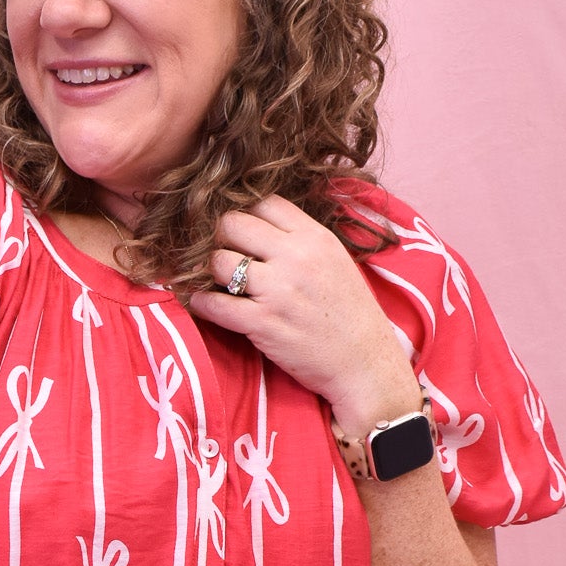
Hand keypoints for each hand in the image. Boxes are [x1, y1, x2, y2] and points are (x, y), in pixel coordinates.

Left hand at [187, 194, 419, 438]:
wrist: (364, 362)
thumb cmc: (349, 313)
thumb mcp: (334, 260)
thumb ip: (300, 239)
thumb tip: (259, 225)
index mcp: (314, 237)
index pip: (263, 202)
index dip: (244, 213)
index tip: (239, 231)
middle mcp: (295, 257)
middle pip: (232, 223)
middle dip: (219, 238)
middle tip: (221, 254)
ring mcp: (278, 290)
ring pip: (218, 261)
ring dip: (208, 271)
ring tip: (213, 281)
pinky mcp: (263, 323)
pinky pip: (214, 304)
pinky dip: (201, 303)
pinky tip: (203, 303)